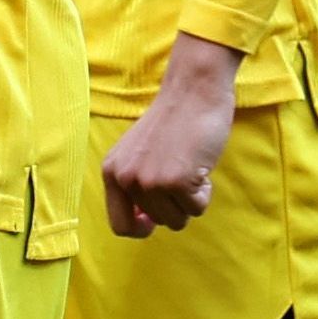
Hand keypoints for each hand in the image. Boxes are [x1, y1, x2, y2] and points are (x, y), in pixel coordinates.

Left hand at [99, 35, 239, 234]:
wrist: (193, 90)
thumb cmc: (173, 121)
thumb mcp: (138, 153)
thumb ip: (135, 184)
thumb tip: (143, 224)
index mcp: (112, 171)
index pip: (119, 225)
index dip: (141, 228)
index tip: (154, 220)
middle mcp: (126, 178)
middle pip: (158, 222)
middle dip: (176, 204)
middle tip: (181, 171)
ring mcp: (150, 181)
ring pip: (178, 219)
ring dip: (191, 199)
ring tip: (190, 166)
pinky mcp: (176, 181)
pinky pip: (197, 208)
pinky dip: (205, 192)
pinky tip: (201, 165)